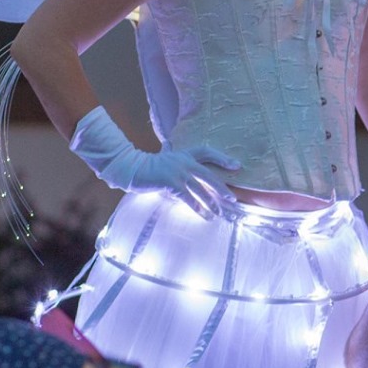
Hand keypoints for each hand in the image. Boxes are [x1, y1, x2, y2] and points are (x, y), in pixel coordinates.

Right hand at [70, 107, 239, 217]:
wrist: (131, 169)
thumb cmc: (150, 168)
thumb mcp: (166, 160)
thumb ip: (174, 158)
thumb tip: (175, 154)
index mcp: (184, 154)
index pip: (207, 152)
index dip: (223, 158)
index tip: (237, 166)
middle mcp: (184, 161)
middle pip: (208, 174)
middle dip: (221, 187)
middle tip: (232, 198)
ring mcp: (177, 171)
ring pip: (199, 189)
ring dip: (210, 202)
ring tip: (218, 213)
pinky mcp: (170, 182)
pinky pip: (188, 197)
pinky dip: (197, 207)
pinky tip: (204, 215)